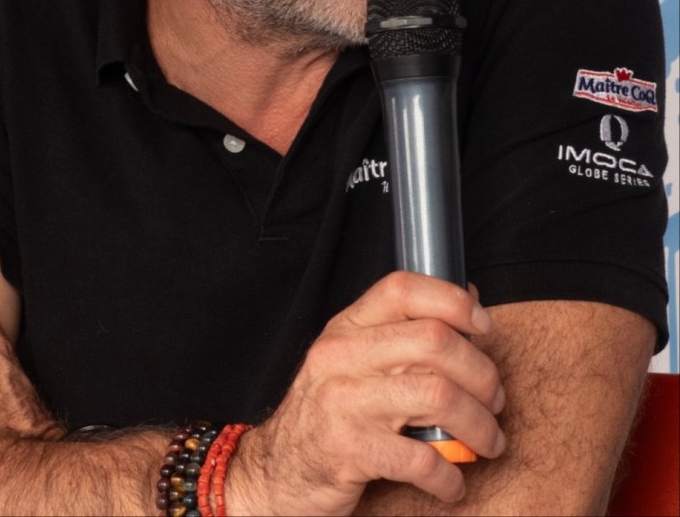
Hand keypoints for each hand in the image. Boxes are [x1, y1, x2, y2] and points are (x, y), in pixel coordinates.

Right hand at [230, 271, 505, 516]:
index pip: (402, 289)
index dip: (452, 300)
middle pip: (434, 342)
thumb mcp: (354, 362)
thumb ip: (402, 334)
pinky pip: (420, 459)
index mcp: (346, 328)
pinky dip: (450, 475)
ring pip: (437, 396)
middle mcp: (342, 356)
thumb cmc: (330, 413)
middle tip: (494, 400)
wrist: (277, 471)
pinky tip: (453, 482)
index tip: (483, 326)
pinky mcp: (348, 450)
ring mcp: (343, 401)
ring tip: (487, 441)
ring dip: (479, 424)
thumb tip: (468, 301)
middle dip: (481, 373)